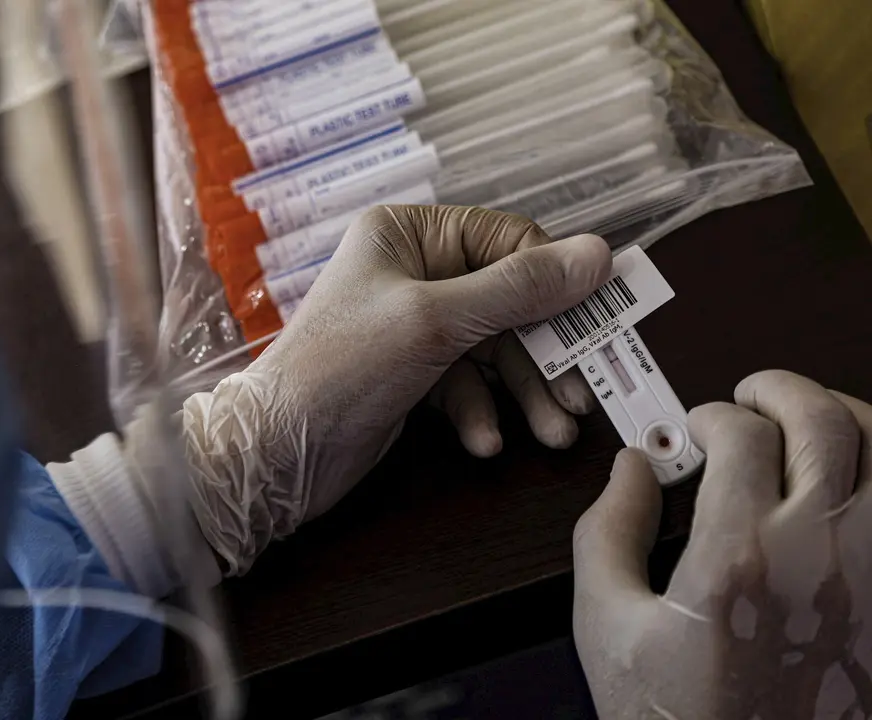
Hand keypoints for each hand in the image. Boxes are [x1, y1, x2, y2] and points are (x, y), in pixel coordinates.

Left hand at [184, 205, 611, 574]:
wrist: (278, 452)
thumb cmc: (344, 366)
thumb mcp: (438, 321)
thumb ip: (519, 289)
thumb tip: (599, 254)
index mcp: (408, 235)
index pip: (508, 242)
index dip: (555, 281)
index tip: (599, 319)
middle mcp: (412, 271)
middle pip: (507, 301)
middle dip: (542, 353)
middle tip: (579, 395)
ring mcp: (412, 324)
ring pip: (493, 349)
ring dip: (522, 393)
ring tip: (552, 433)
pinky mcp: (411, 372)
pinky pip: (465, 383)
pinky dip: (480, 411)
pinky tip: (483, 442)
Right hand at [573, 370, 871, 718]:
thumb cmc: (676, 718)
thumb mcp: (607, 627)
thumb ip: (607, 534)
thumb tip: (628, 471)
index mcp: (739, 560)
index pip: (740, 436)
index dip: (709, 416)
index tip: (693, 430)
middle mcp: (821, 558)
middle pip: (823, 422)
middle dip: (780, 390)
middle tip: (751, 396)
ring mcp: (871, 579)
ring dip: (844, 417)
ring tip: (806, 422)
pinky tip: (848, 477)